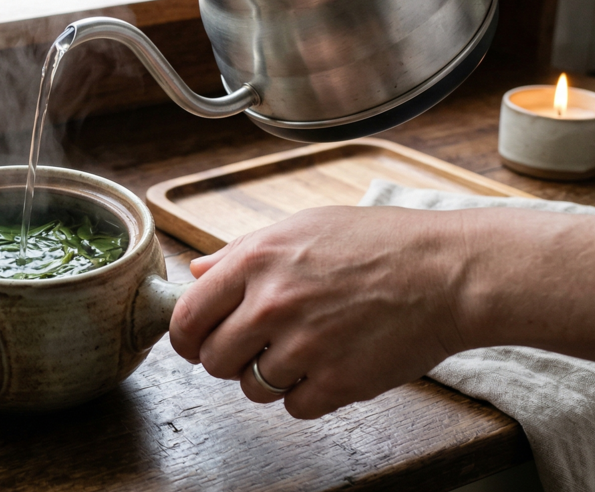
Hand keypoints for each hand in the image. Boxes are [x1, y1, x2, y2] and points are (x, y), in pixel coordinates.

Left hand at [168, 206, 471, 418]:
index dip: (185, 338)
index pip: (187, 317)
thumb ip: (240, 252)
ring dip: (269, 378)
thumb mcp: (301, 227)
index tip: (195, 344)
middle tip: (253, 349)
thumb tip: (196, 273)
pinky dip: (307, 395)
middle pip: (213, 361)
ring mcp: (305, 346)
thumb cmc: (379, 243)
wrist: (449, 272)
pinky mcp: (338, 382)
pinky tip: (329, 367)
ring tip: (303, 352)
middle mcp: (272, 303)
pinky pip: (294, 407)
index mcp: (256, 260)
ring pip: (251, 388)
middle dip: (226, 360)